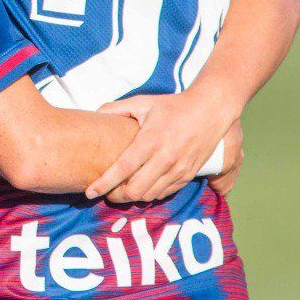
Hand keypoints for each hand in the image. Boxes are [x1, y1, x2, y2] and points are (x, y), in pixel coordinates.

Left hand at [87, 88, 237, 203]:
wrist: (210, 110)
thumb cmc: (172, 106)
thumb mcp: (142, 102)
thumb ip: (115, 109)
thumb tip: (93, 114)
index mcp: (150, 140)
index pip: (122, 169)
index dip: (104, 183)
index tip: (89, 192)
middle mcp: (165, 158)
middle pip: (135, 190)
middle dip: (116, 195)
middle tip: (106, 192)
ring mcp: (179, 169)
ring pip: (150, 196)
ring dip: (133, 197)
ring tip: (122, 190)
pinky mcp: (189, 175)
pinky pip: (165, 193)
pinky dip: (151, 194)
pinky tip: (142, 186)